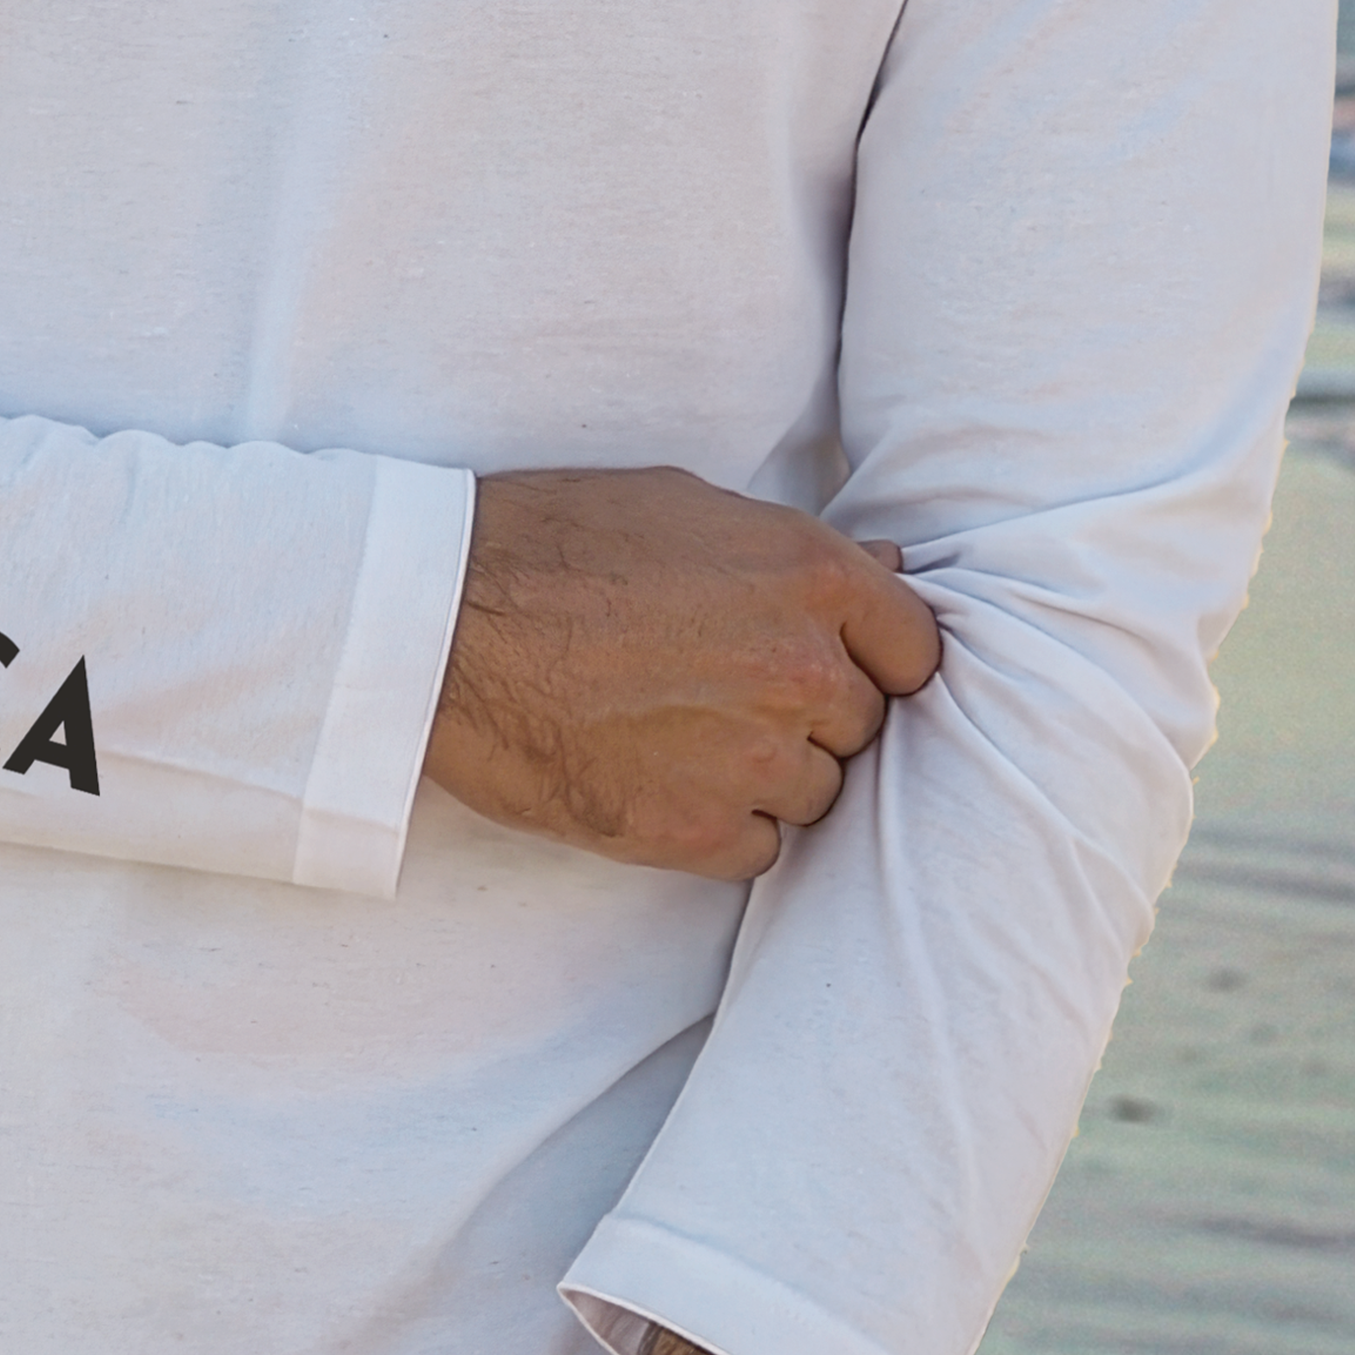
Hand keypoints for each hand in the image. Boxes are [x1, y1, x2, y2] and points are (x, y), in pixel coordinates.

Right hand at [424, 469, 940, 879]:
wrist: (437, 624)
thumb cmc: (548, 543)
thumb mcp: (683, 505)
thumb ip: (797, 548)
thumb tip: (894, 566)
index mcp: (807, 574)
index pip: (917, 645)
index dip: (882, 658)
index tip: (840, 663)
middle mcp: (798, 669)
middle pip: (865, 724)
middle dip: (816, 714)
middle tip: (733, 693)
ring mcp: (750, 758)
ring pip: (818, 793)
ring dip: (770, 774)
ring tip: (686, 734)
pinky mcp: (693, 830)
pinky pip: (760, 850)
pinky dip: (724, 826)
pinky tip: (664, 780)